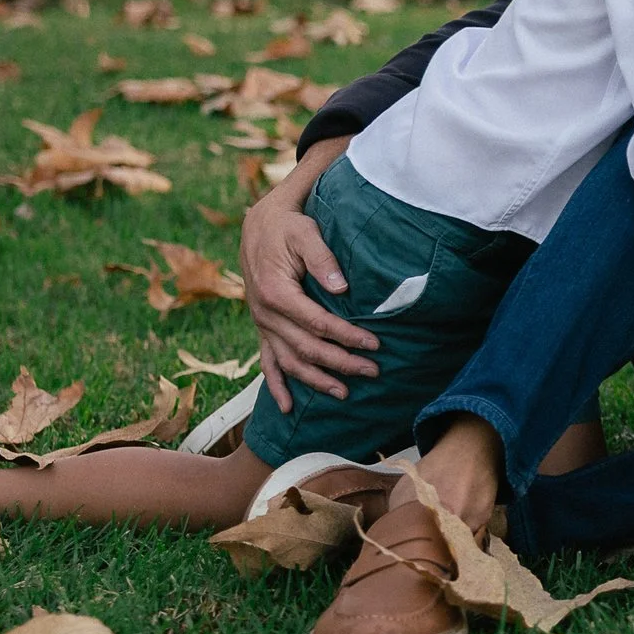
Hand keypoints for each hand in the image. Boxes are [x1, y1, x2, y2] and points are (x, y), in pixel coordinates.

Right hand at [241, 138, 375, 411]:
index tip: (374, 344)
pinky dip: (276, 386)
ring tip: (344, 394)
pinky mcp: (262, 327)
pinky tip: (286, 407)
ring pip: (288, 362)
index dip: (346, 336)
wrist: (258, 225)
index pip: (317, 323)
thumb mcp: (305, 232)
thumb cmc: (287, 227)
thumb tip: (341, 287)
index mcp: (276, 293)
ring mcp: (262, 324)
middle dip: (340, 363)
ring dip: (315, 381)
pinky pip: (266, 362)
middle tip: (373, 371)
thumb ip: (322, 259)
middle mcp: (265, 314)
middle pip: (306, 348)